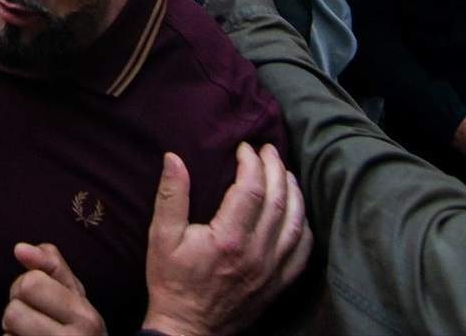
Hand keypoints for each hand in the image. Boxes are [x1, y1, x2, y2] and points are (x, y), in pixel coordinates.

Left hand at [3, 242, 104, 335]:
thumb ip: (51, 265)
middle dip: (16, 310)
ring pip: (6, 332)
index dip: (25, 286)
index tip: (36, 297)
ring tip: (30, 335)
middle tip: (32, 319)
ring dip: (11, 332)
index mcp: (84, 314)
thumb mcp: (75, 295)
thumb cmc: (78, 328)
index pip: (30, 283)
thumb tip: (20, 248)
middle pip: (14, 310)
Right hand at [142, 144, 312, 335]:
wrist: (186, 329)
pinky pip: (302, 252)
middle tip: (269, 150)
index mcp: (229, 238)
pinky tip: (298, 213)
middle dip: (276, 169)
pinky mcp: (277, 284)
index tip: (244, 148)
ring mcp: (271, 270)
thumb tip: (174, 158)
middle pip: (279, 201)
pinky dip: (304, 227)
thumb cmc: (172, 281)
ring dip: (294, 193)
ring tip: (286, 173)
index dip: (251, 162)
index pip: (251, 188)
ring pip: (296, 224)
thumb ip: (171, 195)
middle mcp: (256, 253)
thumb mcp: (161, 237)